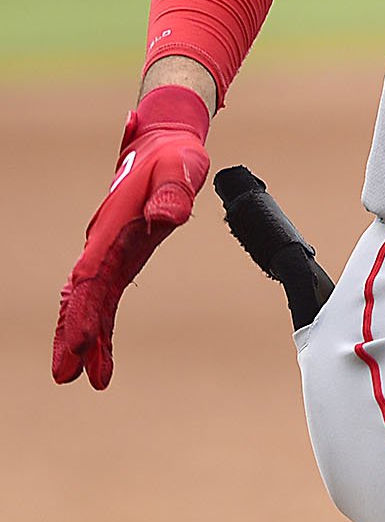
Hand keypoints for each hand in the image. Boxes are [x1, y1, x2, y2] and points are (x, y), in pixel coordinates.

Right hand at [52, 84, 211, 389]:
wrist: (165, 143)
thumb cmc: (174, 156)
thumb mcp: (181, 168)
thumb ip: (173, 192)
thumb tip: (167, 217)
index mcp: (113, 227)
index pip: (92, 276)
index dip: (84, 310)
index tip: (80, 342)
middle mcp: (104, 243)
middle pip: (82, 295)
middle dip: (73, 334)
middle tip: (66, 374)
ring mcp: (109, 251)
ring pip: (88, 301)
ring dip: (83, 337)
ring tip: (80, 378)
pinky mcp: (119, 257)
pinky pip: (103, 296)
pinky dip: (99, 324)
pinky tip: (98, 354)